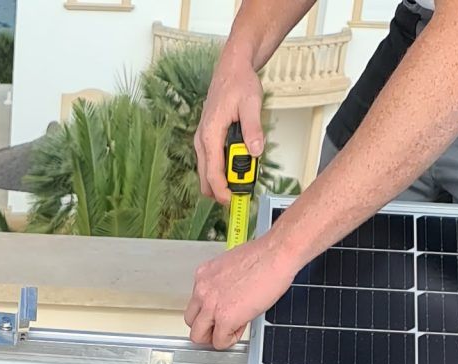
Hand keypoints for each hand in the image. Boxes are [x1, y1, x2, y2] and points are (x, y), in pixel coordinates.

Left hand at [186, 237, 292, 348]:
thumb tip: (226, 297)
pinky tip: (242, 326)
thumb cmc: (263, 257)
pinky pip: (219, 342)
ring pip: (198, 336)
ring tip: (232, 329)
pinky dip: (230, 340)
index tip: (220, 313)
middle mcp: (203, 289)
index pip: (195, 304)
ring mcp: (211, 305)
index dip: (209, 312)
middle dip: (206, 328)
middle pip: (191, 322)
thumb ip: (222, 285)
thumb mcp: (232, 268)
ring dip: (215, 337)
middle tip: (221, 328)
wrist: (276, 254)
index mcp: (203, 275)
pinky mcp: (225, 318)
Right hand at [194, 49, 265, 203]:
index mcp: (210, 134)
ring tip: (244, 176)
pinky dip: (223, 169)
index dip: (221, 191)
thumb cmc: (239, 82)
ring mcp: (203, 141)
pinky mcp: (207, 140)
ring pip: (207, 172)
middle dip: (222, 189)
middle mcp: (202, 140)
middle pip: (206, 178)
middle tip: (242, 192)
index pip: (212, 172)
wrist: (231, 68)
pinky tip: (238, 165)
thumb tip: (256, 151)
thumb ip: (253, 128)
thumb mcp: (251, 103)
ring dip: (223, 178)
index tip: (232, 202)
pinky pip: (211, 163)